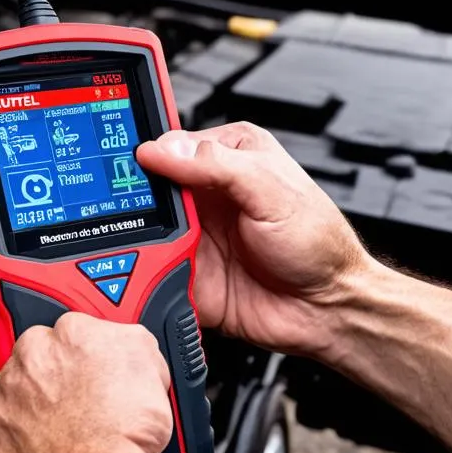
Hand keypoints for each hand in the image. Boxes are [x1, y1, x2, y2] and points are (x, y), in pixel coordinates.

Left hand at [0, 313, 173, 452]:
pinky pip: (1, 437)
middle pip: (38, 359)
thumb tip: (121, 341)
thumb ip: (128, 341)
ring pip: (15, 395)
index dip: (85, 355)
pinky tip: (44, 452)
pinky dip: (18, 444)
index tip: (92, 371)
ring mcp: (5, 402)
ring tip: (63, 431)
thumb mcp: (151, 364)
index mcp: (69, 335)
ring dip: (32, 407)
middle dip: (54, 377)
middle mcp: (29, 362)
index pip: (72, 331)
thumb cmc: (126, 434)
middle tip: (79, 402)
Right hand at [137, 122, 367, 357]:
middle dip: (133, 196)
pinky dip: (141, 270)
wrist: (326, 309)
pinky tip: (145, 269)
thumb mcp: (271, 190)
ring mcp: (194, 233)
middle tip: (125, 205)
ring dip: (138, 235)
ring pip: (143, 227)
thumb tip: (165, 150)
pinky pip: (149, 268)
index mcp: (230, 156)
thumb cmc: (317, 244)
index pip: (173, 143)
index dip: (149, 151)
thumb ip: (217, 165)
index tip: (129, 162)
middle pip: (150, 186)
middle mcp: (207, 193)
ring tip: (143, 238)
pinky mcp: (185, 271)